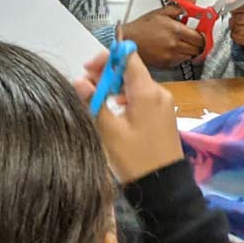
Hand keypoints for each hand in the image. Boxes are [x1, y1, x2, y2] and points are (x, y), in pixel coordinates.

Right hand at [75, 50, 182, 183]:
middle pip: (131, 69)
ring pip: (136, 83)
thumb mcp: (110, 132)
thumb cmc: (135, 158)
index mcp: (146, 92)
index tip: (87, 69)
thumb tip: (79, 80)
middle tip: (85, 86)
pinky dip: (126, 97)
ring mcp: (163, 103)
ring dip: (115, 85)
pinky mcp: (163, 114)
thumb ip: (94, 102)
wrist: (164, 186)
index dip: (107, 57)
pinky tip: (114, 110)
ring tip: (96, 99)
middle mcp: (158, 92)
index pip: (128, 56)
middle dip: (107, 73)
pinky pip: (143, 96)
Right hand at [121, 0, 205, 70]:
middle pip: (198, 48)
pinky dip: (180, 56)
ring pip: (191, 56)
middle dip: (198, 43)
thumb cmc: (143, 26)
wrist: (128, 39)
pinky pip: (181, 62)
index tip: (201, 33)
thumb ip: (182, 6)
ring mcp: (170, 56)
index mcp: (175, 30)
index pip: (200, 37)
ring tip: (182, 43)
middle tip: (193, 38)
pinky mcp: (166, 64)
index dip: (202, 35)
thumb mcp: (163, 12)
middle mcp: (174, 45)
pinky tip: (174, 49)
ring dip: (190, 50)